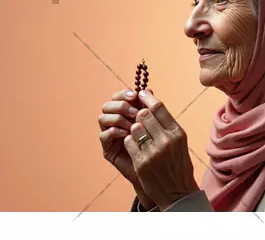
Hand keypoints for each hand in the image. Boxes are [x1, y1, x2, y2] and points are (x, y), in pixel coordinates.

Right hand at [98, 88, 155, 208]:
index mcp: (128, 113)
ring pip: (102, 117)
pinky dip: (114, 131)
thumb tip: (149, 90)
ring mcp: (111, 135)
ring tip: (131, 126)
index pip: (120, 97)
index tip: (136, 95)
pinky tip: (126, 135)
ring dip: (117, 118)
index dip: (125, 93)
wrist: (161, 174)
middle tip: (134, 112)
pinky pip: (103, 135)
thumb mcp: (160, 126)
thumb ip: (153, 109)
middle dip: (121, 105)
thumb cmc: (161, 148)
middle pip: (108, 104)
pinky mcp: (108, 150)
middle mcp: (117, 122)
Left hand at [123, 90, 199, 210]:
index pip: (159, 107)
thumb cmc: (178, 164)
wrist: (178, 193)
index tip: (141, 94)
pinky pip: (129, 142)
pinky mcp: (141, 163)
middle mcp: (166, 141)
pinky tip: (135, 147)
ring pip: (134, 128)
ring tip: (138, 136)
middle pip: (144, 114)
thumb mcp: (179, 141)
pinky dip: (129, 142)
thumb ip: (166, 121)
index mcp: (177, 133)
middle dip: (138, 114)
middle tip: (137, 117)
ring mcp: (153, 152)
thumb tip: (151, 96)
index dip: (147, 98)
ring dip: (133, 129)